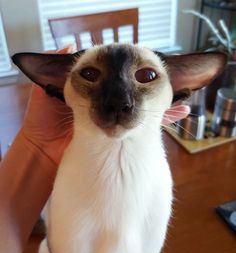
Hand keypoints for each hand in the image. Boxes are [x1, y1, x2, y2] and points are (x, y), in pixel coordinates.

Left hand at [22, 45, 188, 164]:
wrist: (42, 152)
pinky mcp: (115, 139)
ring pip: (141, 113)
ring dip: (161, 108)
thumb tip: (70, 44)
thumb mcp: (46, 93)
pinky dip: (157, 125)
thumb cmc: (42, 123)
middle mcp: (107, 108)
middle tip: (169, 82)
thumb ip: (57, 72)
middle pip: (133, 97)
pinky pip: (139, 131)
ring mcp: (112, 124)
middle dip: (151, 90)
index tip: (147, 66)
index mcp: (94, 96)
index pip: (118, 81)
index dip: (132, 74)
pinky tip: (175, 117)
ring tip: (181, 100)